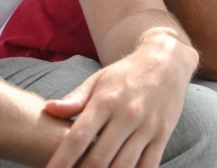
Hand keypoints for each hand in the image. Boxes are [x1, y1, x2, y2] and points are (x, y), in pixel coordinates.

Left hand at [42, 40, 193, 167]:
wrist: (168, 61)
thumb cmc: (127, 73)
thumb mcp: (98, 80)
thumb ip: (74, 99)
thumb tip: (49, 109)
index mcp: (105, 101)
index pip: (78, 138)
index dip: (61, 161)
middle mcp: (127, 115)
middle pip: (99, 158)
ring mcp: (147, 126)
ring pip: (123, 166)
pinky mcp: (163, 134)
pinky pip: (149, 165)